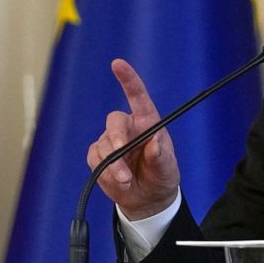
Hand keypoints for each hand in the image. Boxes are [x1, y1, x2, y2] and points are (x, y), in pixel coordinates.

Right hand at [87, 59, 179, 219]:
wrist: (147, 199)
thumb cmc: (161, 176)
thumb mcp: (168, 169)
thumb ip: (161, 157)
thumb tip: (154, 143)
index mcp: (147, 121)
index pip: (137, 95)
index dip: (128, 79)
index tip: (117, 63)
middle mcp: (128, 127)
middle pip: (114, 121)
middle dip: (116, 138)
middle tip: (121, 154)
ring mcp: (111, 141)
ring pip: (103, 146)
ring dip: (113, 165)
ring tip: (127, 180)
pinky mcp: (98, 156)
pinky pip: (95, 160)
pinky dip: (106, 172)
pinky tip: (119, 181)